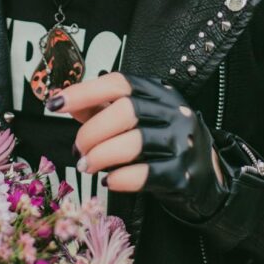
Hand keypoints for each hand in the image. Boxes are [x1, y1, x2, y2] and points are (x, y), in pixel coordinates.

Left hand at [51, 72, 228, 220]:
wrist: (207, 179)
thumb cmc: (164, 144)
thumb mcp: (139, 119)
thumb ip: (102, 108)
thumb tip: (64, 100)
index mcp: (160, 93)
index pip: (120, 83)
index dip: (85, 91)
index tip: (56, 103)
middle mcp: (174, 113)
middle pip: (125, 111)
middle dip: (92, 132)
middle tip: (78, 149)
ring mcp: (183, 143)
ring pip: (133, 142)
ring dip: (100, 155)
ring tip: (87, 165)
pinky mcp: (182, 174)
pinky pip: (144, 174)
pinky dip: (119, 178)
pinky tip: (109, 180)